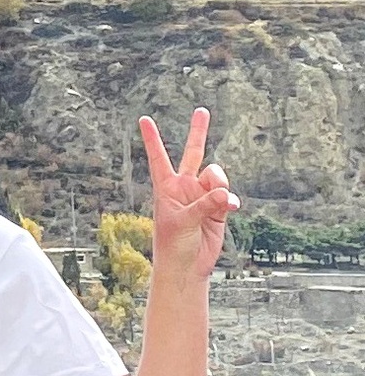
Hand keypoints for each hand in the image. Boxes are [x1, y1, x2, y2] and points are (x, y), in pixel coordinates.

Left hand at [143, 108, 237, 278]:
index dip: (152, 138)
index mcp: (166, 187)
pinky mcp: (219, 208)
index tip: (144, 118)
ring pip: (217, 176)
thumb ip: (204, 205)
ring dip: (220, 185)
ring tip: (218, 203)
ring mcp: (203, 196)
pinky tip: (229, 209)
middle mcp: (184, 187)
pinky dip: (230, 201)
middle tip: (201, 110)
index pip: (158, 157)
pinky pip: (229, 195)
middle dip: (198, 132)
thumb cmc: (174, 244)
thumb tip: (226, 193)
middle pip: (193, 153)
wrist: (188, 264)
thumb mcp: (183, 222)